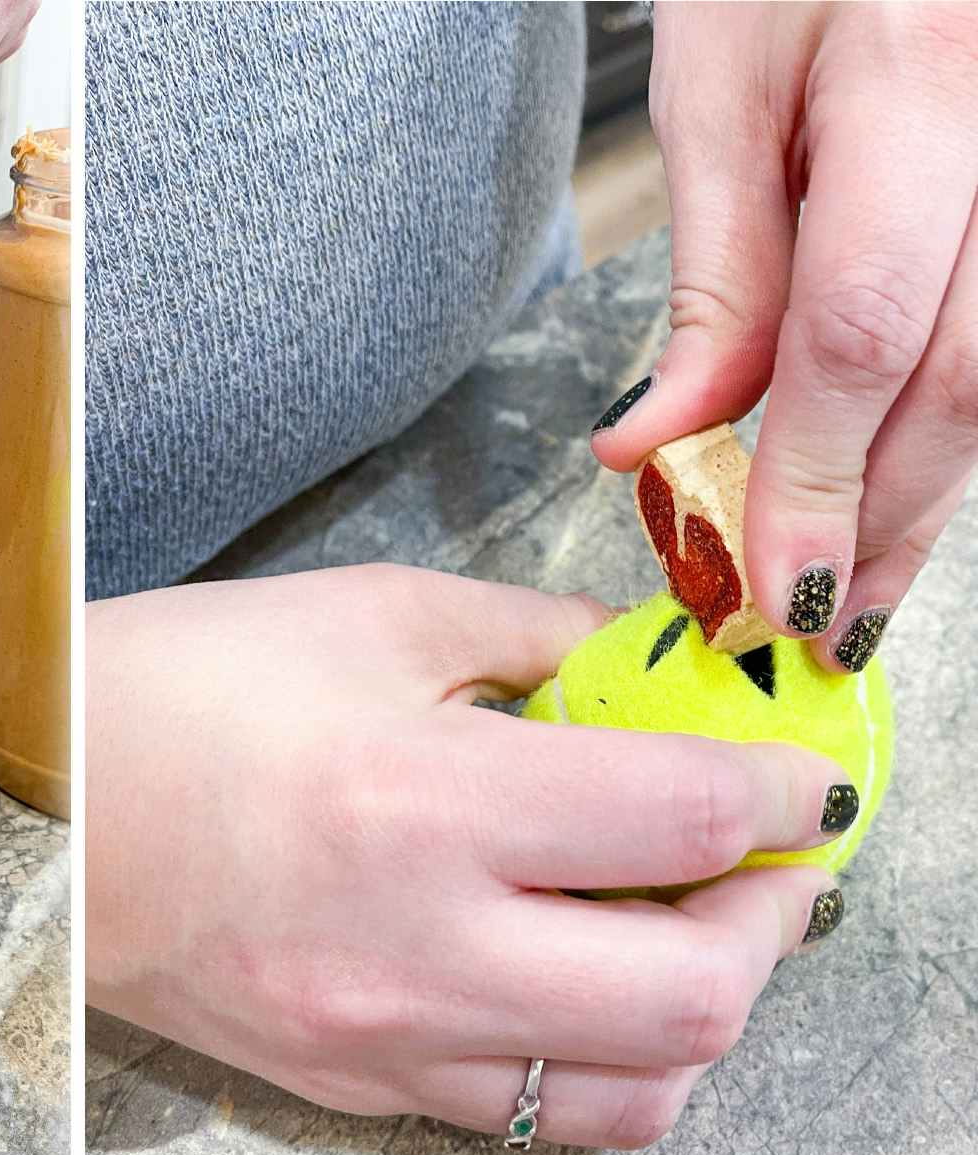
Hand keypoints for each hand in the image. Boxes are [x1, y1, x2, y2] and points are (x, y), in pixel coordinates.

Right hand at [86, 566, 848, 1148]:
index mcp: (420, 802)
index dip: (781, 790)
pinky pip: (524, 1113)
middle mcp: (413, 948)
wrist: (38, 807)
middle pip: (693, 995)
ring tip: (678, 927)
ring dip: (697, 1010)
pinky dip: (594, 1056)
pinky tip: (571, 977)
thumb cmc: (179, 689)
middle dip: (771, 919)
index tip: (803, 774)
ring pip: (633, 1093)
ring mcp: (382, 1040)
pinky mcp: (352, 1087)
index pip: (680, 819)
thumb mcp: (367, 617)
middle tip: (760, 857)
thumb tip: (649, 670)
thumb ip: (535, 637)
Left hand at [591, 2, 977, 671]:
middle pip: (962, 377)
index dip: (814, 474)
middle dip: (881, 519)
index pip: (862, 327)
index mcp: (918, 78)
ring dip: (925, 496)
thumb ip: (714, 279)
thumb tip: (663, 445)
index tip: (769, 580)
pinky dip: (948, 425)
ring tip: (854, 584)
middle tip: (812, 620)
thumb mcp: (714, 99)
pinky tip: (899, 488)